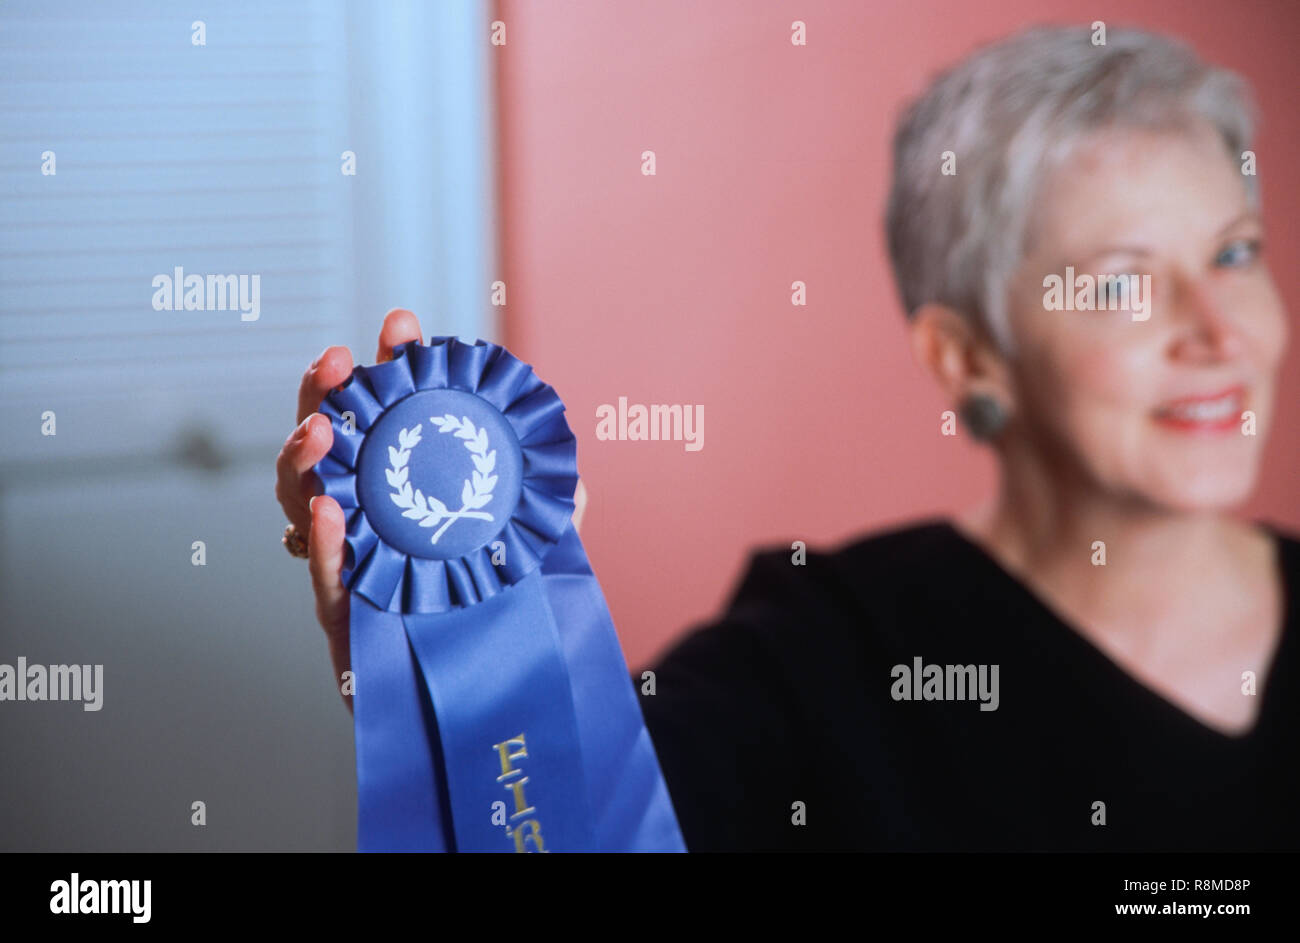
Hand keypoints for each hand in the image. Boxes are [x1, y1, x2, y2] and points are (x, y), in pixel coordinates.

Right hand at [275, 311, 588, 713]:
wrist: (509, 706)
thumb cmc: (513, 619)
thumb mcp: (544, 554)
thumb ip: (553, 515)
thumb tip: (575, 478)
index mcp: (411, 496)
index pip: (393, 423)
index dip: (391, 374)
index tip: (404, 329)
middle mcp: (373, 528)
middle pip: (334, 452)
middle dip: (329, 398)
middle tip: (340, 359)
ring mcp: (355, 575)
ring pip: (306, 509)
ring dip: (305, 462)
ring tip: (321, 430)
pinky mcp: (350, 632)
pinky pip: (324, 585)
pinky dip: (319, 547)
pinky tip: (322, 512)